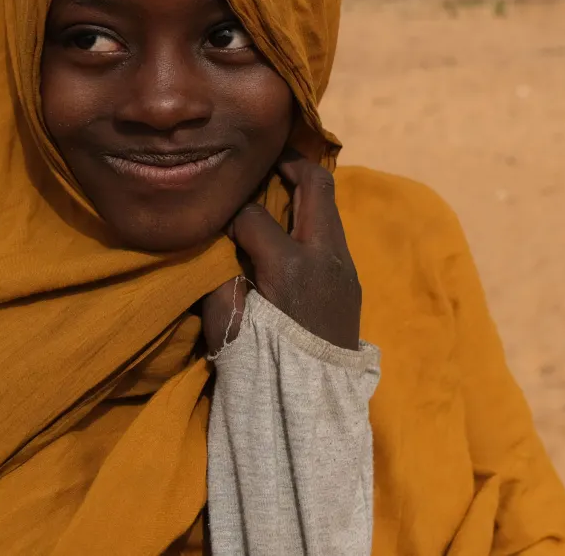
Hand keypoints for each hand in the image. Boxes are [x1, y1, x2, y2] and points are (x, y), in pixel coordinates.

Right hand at [200, 157, 361, 353]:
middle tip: (264, 158)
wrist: (312, 407)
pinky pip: (333, 233)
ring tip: (276, 187)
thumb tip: (212, 241)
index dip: (229, 206)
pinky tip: (290, 227)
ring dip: (304, 192)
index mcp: (292, 266)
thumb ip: (218, 275)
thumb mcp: (226, 323)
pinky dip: (312, 219)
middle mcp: (326, 257)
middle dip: (289, 164)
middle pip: (316, 185)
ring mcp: (346, 268)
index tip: (216, 207)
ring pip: (330, 208)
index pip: (253, 213)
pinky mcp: (352, 282)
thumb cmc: (262, 367)